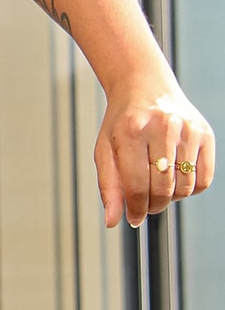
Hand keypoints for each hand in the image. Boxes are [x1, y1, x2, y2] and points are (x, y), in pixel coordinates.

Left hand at [94, 80, 215, 226]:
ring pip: (185, 188)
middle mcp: (162, 128)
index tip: (133, 217)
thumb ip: (108, 186)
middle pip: (162, 189)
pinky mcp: (205, 133)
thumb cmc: (122, 123)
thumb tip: (113, 222)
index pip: (137, 187)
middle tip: (145, 205)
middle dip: (152, 206)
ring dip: (171, 198)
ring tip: (157, 186)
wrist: (144, 87)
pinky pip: (204, 180)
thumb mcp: (105, 149)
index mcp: (131, 132)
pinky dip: (190, 188)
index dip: (135, 209)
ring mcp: (187, 130)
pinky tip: (175, 178)